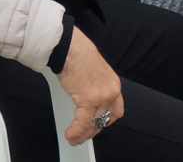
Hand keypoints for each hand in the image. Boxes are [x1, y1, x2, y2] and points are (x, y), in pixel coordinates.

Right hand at [58, 28, 123, 143]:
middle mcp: (111, 91)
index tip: (97, 123)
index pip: (115, 109)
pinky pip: (83, 122)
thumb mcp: (91, 67)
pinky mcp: (88, 100)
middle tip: (84, 133)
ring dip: (84, 134)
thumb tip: (82, 89)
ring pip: (94, 123)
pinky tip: (70, 135)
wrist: (67, 44)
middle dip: (94, 129)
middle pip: (105, 119)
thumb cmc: (75, 49)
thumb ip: (92, 82)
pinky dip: (76, 131)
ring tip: (74, 138)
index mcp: (113, 83)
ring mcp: (101, 97)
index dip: (106, 119)